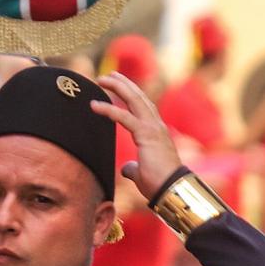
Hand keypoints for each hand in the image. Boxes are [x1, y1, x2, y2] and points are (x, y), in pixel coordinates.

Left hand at [91, 73, 180, 201]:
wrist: (171, 190)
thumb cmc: (159, 184)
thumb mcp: (142, 173)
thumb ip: (133, 168)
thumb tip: (126, 169)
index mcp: (157, 133)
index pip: (143, 108)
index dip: (131, 95)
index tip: (119, 86)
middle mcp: (156, 127)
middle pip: (139, 98)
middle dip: (124, 84)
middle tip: (109, 75)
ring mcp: (153, 128)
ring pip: (134, 100)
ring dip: (118, 87)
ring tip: (102, 79)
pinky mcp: (146, 134)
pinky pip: (124, 117)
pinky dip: (108, 109)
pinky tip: (93, 105)